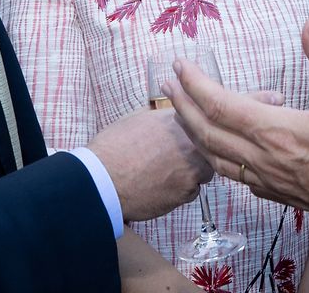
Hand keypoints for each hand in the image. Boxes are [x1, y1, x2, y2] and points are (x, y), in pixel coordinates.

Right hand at [87, 108, 211, 221]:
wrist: (102, 180)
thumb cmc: (113, 149)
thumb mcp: (136, 119)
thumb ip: (160, 116)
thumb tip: (168, 115)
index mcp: (179, 120)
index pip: (199, 120)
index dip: (192, 129)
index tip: (184, 135)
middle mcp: (191, 143)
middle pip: (207, 146)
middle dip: (195, 151)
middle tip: (174, 156)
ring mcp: (192, 169)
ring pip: (203, 171)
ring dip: (191, 171)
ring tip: (165, 173)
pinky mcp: (187, 193)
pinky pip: (192, 191)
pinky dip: (181, 190)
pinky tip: (161, 187)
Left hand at [165, 15, 308, 217]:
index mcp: (281, 131)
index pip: (222, 105)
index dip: (195, 83)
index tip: (179, 64)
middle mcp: (268, 160)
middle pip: (208, 133)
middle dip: (182, 106)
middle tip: (166, 83)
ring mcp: (271, 181)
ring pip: (216, 158)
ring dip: (193, 132)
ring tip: (180, 112)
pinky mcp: (280, 195)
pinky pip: (235, 175)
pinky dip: (216, 156)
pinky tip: (218, 146)